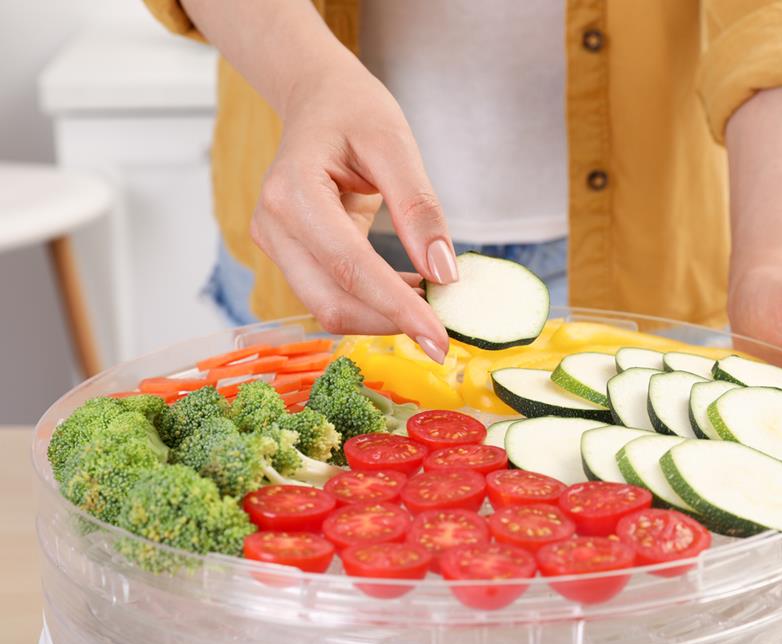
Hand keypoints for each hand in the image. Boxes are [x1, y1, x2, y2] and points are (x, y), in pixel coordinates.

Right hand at [177, 0, 456, 360]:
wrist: (317, 100)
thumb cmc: (354, 112)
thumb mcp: (396, 144)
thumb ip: (419, 209)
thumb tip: (443, 273)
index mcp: (292, 192)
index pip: (349, 267)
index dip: (396, 309)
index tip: (440, 340)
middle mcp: (272, 226)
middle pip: (331, 301)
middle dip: (389, 322)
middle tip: (443, 331)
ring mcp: (275, 245)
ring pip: (328, 307)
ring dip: (381, 316)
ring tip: (430, 299)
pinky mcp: (288, 257)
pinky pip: (331, 294)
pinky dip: (373, 303)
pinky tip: (409, 288)